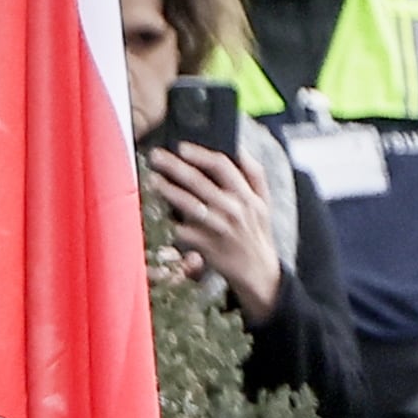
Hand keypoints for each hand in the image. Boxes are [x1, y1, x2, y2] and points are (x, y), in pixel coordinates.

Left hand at [150, 141, 278, 319]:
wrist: (258, 271)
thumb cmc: (256, 232)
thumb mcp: (264, 203)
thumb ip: (255, 175)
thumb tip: (240, 150)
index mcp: (247, 196)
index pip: (223, 167)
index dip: (200, 154)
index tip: (181, 147)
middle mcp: (234, 210)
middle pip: (201, 182)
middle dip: (175, 166)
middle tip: (156, 156)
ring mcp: (220, 229)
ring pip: (189, 205)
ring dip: (168, 190)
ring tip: (153, 180)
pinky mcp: (207, 246)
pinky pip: (183, 231)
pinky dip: (169, 222)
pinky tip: (158, 212)